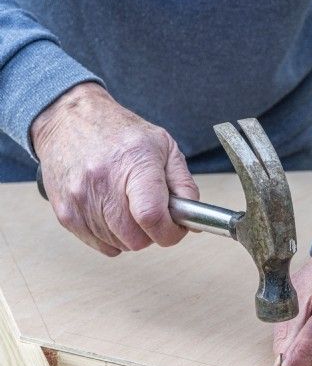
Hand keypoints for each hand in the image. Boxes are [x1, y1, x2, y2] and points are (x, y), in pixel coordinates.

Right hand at [31, 83, 198, 255]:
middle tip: (150, 213)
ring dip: (130, 234)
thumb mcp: (163, 146)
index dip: (169, 232)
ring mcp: (80, 199)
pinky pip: (100, 245)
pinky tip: (110, 211)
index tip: (174, 228)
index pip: (151, 216)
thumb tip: (192, 216)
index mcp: (133, 162)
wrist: (67, 120)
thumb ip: (184, 184)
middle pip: (136, 239)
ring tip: (127, 205)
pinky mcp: (65, 213)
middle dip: (151, 233)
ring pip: (120, 245)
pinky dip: (111, 236)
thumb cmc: (117, 132)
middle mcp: (103, 181)